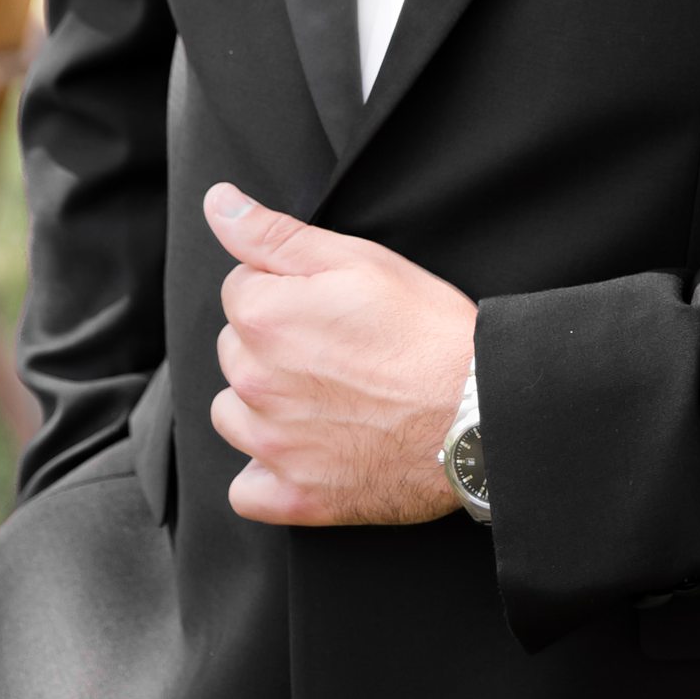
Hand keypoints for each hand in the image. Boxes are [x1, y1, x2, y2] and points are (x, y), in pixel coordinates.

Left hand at [205, 185, 476, 527]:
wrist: (481, 412)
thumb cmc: (428, 331)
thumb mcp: (358, 260)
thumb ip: (273, 233)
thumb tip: (218, 202)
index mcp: (265, 318)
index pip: (239, 291)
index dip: (286, 291)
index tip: (330, 305)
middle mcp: (255, 383)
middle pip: (235, 351)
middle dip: (272, 344)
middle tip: (337, 348)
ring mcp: (273, 446)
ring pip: (233, 415)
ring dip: (264, 406)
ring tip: (325, 397)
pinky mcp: (296, 496)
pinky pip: (247, 491)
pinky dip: (267, 474)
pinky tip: (305, 453)